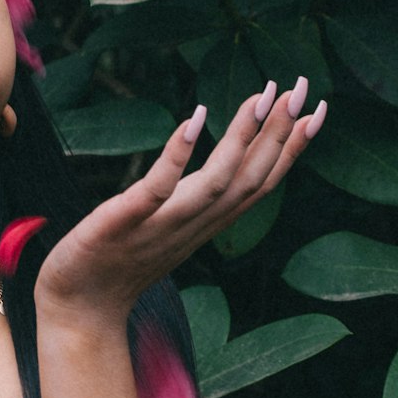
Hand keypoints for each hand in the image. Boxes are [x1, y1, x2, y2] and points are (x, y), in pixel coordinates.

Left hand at [34, 78, 325, 325]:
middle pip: (249, 179)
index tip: (317, 110)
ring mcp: (159, 227)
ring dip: (240, 141)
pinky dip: (177, 156)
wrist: (79, 310)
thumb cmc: (120, 264)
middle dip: (278, 133)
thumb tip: (223, 166)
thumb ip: (197, 199)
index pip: (260, 183)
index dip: (290, 148)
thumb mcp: (170, 227)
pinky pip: (156, 189)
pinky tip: (194, 120)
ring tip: (260, 98)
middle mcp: (193, 226)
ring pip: (215, 184)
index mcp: (205, 224)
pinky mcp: (122, 224)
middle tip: (302, 87)